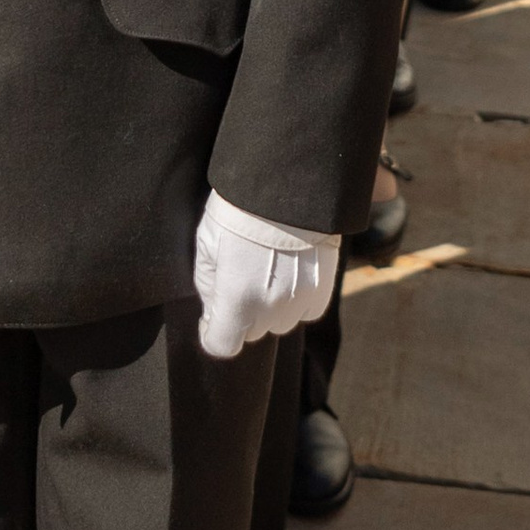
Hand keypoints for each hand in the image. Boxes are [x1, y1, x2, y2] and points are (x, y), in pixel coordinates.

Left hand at [194, 190, 338, 362]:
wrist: (287, 184)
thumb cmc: (239, 209)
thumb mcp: (207, 243)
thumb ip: (208, 284)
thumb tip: (213, 308)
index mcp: (236, 299)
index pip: (221, 345)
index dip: (213, 332)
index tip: (212, 318)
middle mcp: (269, 308)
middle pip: (251, 331)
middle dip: (242, 313)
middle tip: (241, 277)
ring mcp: (298, 300)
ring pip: (279, 323)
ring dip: (270, 307)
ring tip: (267, 270)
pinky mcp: (322, 289)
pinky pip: (306, 311)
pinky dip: (297, 299)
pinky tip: (290, 272)